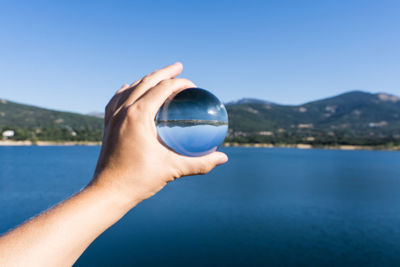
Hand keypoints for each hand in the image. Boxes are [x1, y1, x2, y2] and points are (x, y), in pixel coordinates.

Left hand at [90, 62, 227, 205]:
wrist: (108, 192)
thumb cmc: (139, 180)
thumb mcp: (173, 169)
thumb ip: (200, 163)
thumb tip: (223, 158)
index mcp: (139, 115)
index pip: (163, 88)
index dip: (180, 83)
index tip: (193, 85)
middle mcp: (124, 110)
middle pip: (147, 81)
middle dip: (165, 72)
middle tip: (180, 67)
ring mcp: (113, 116)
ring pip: (130, 87)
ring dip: (147, 78)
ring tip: (159, 76)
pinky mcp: (108, 125)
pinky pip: (116, 99)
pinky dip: (126, 90)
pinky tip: (128, 88)